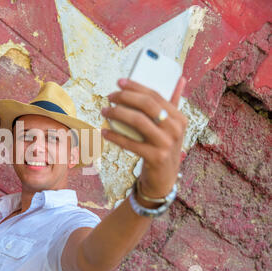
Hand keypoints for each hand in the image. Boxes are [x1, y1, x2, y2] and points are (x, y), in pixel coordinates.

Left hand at [101, 77, 187, 198]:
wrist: (164, 177)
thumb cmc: (163, 147)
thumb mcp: (172, 127)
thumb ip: (173, 104)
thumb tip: (180, 79)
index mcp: (179, 117)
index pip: (155, 95)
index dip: (136, 87)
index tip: (119, 82)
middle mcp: (175, 129)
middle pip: (147, 105)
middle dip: (125, 97)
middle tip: (109, 97)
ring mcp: (166, 144)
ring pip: (138, 121)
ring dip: (117, 114)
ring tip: (105, 111)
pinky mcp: (155, 157)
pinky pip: (130, 143)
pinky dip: (115, 136)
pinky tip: (104, 131)